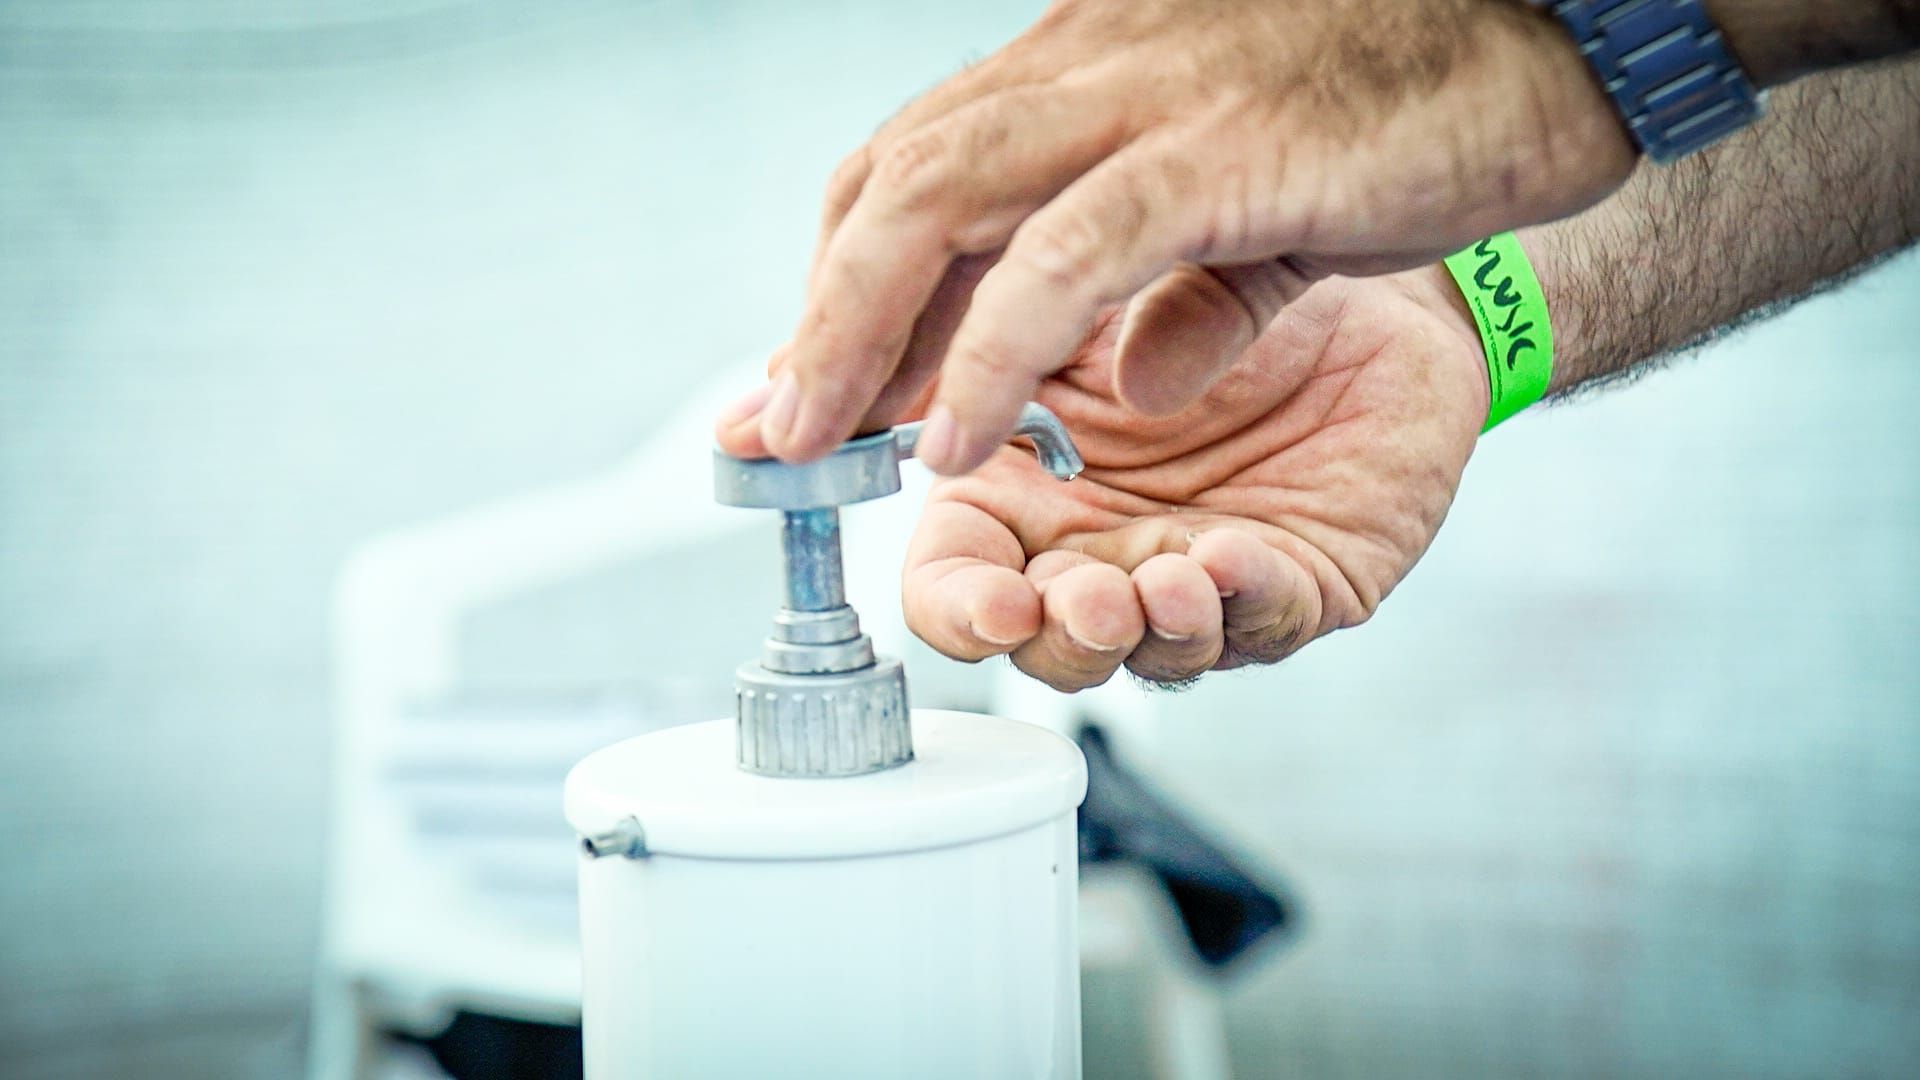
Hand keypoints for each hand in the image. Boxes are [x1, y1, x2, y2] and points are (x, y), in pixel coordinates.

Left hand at [723, 0, 1631, 474]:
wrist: (1565, 23)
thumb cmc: (1424, 102)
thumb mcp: (1274, 204)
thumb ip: (1191, 281)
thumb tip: (1137, 370)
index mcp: (1093, 68)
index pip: (923, 164)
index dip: (850, 278)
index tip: (810, 380)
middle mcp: (1093, 64)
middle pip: (895, 180)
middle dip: (819, 313)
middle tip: (772, 430)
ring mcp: (1150, 95)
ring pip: (940, 200)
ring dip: (858, 334)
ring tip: (816, 446)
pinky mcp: (1220, 150)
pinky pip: (1066, 258)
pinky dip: (990, 352)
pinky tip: (954, 440)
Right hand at [895, 268, 1486, 690]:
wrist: (1349, 273)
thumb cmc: (1205, 276)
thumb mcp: (1067, 291)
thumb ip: (985, 343)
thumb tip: (876, 402)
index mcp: (1020, 488)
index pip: (954, 581)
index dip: (959, 609)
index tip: (991, 601)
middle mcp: (1099, 548)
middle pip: (1042, 643)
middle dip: (1060, 638)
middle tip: (1085, 599)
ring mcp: (1192, 574)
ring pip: (1150, 654)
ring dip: (1152, 633)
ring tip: (1167, 582)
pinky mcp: (1295, 584)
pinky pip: (1265, 620)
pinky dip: (1244, 602)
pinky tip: (1231, 558)